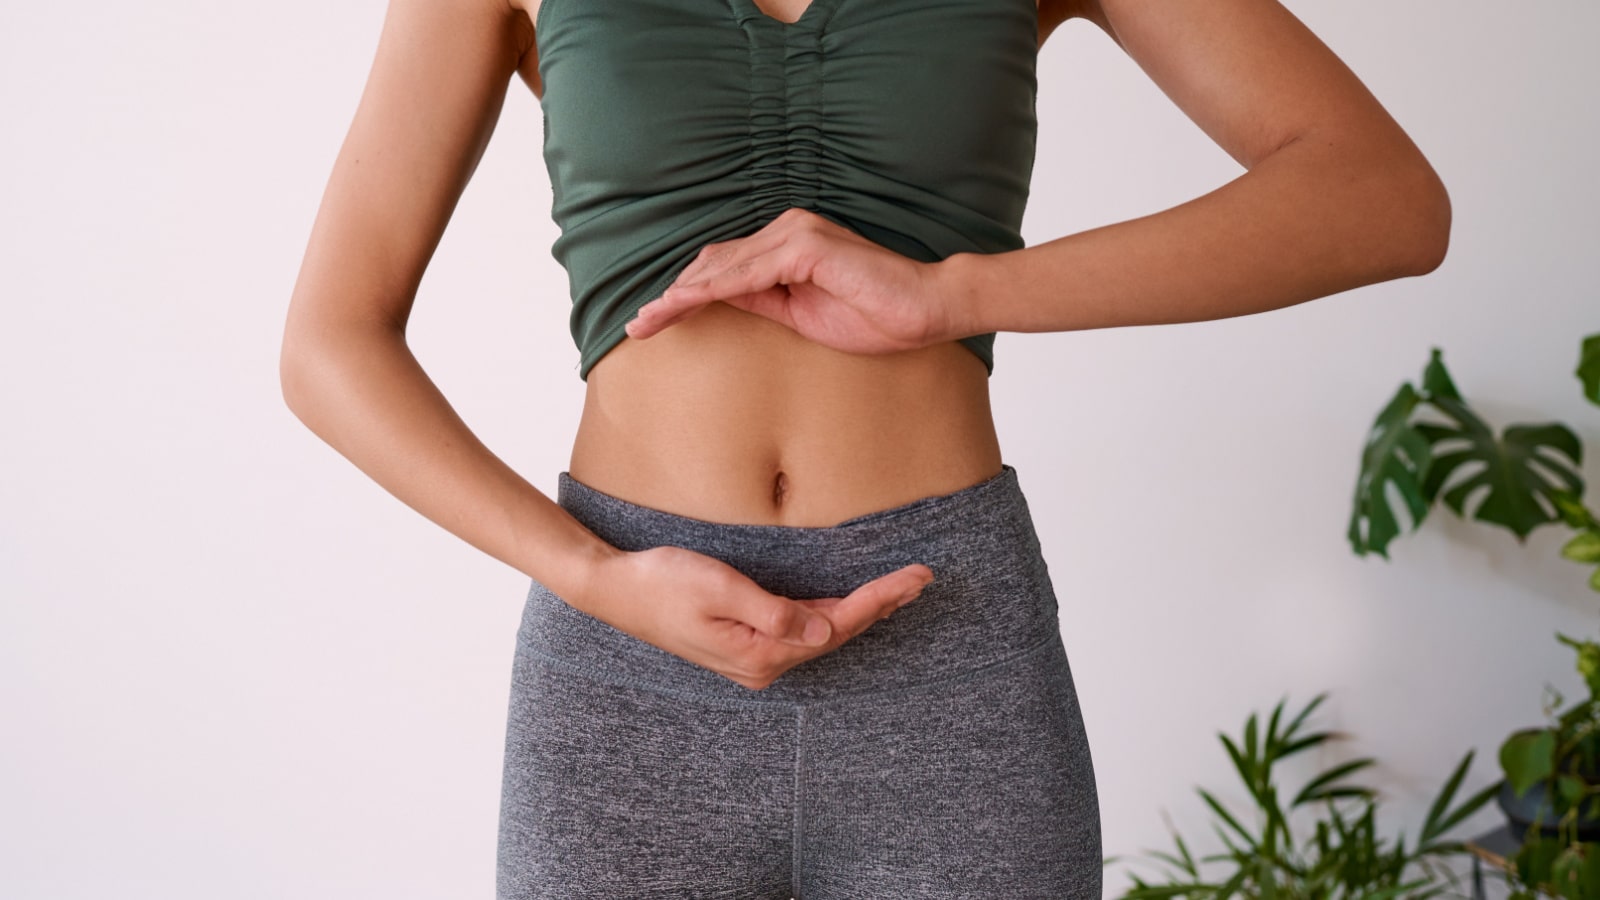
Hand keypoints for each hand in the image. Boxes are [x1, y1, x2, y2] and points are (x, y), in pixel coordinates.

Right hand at [584, 543, 933, 690]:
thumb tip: (822, 632)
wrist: (615, 591)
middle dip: (881, 605)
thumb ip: (773, 613)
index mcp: (760, 654)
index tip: (913, 578)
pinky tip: (851, 604)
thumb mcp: (719, 589)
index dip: (878, 600)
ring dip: (862, 611)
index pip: (836, 625)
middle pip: (837, 634)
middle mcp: (763, 664)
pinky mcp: (746, 642)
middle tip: (922, 579)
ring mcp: (754, 657)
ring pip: (822, 634)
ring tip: (900, 589)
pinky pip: (801, 631)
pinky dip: (832, 614)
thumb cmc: (663, 582)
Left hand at [623, 208, 958, 355]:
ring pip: (722, 267)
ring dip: (680, 296)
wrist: (925, 310)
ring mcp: (796, 234)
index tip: (654, 322)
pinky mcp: (806, 248)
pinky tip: (682, 307)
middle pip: (713, 263)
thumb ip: (763, 301)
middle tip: (636, 326)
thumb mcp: (803, 315)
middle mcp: (787, 229)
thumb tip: (720, 301)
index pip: (724, 268)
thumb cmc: (874, 315)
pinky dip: (710, 292)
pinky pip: (746, 274)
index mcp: (788, 244)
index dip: (686, 294)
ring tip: (647, 321)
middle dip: (672, 295)